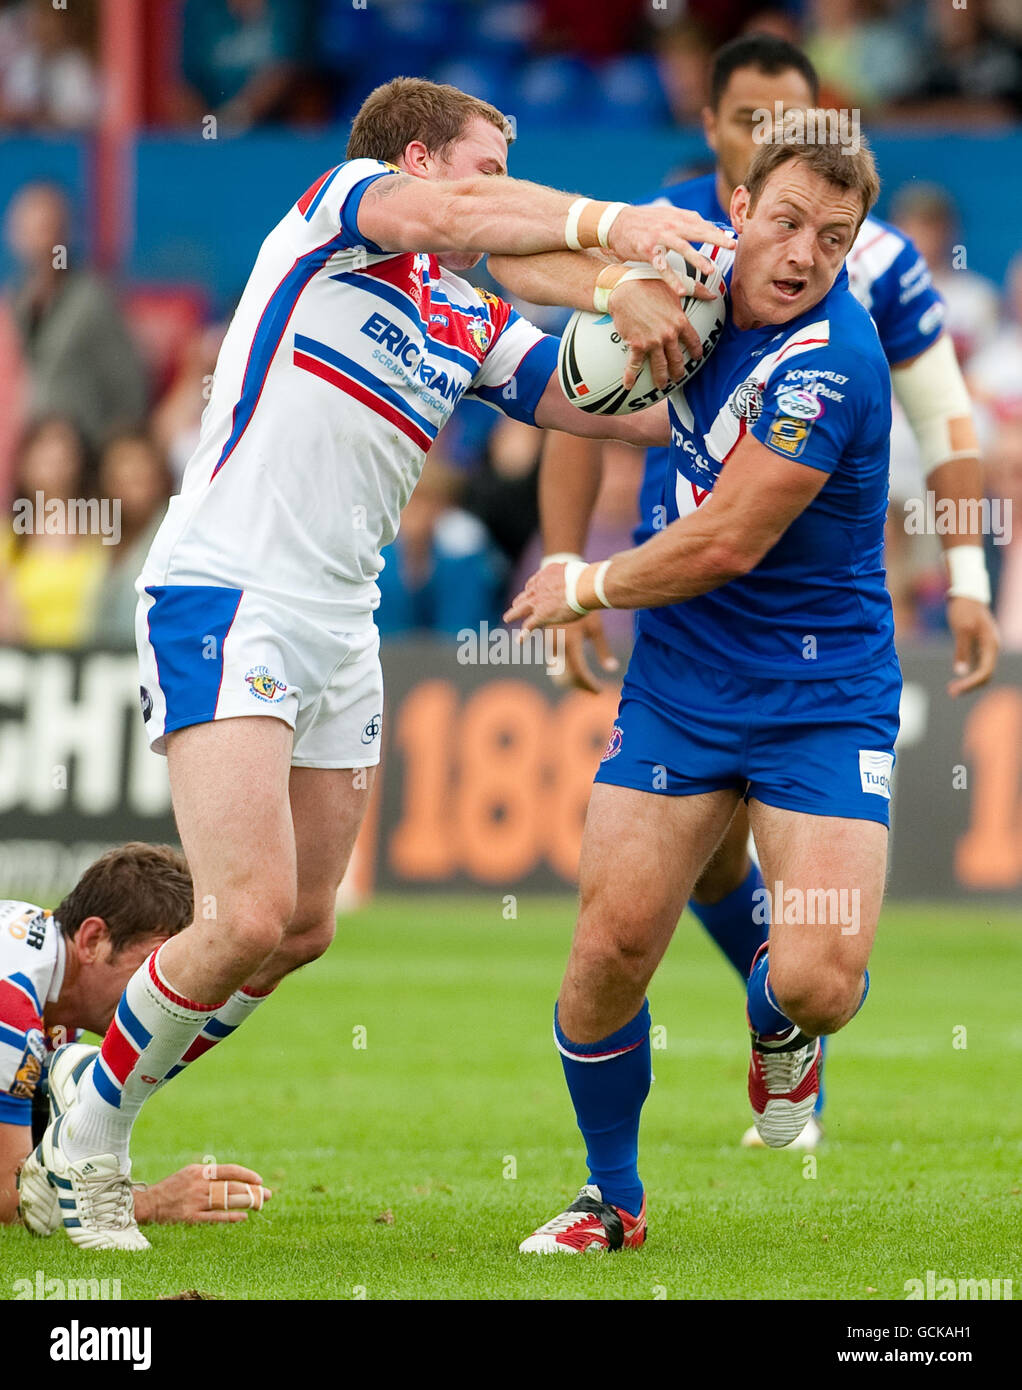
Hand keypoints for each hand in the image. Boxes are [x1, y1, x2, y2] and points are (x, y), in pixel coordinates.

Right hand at [136, 1163, 272, 1224]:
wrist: (149, 1204)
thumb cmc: (173, 1187)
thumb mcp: (190, 1172)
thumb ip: (210, 1173)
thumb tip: (235, 1177)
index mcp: (200, 1171)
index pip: (230, 1171)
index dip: (247, 1175)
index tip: (259, 1181)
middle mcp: (199, 1185)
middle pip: (232, 1187)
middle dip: (252, 1190)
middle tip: (268, 1195)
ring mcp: (195, 1202)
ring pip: (227, 1201)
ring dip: (246, 1202)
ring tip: (260, 1205)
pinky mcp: (190, 1218)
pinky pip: (215, 1217)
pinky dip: (231, 1217)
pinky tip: (243, 1217)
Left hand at [504, 562, 581, 632]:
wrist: (582, 585)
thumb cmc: (586, 577)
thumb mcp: (576, 569)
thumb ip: (573, 573)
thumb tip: (582, 574)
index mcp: (547, 575)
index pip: (535, 583)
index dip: (532, 588)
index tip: (531, 591)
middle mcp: (539, 587)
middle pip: (526, 595)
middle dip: (520, 600)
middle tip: (515, 604)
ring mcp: (538, 602)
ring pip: (520, 609)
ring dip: (513, 614)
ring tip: (507, 618)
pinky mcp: (541, 615)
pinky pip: (528, 625)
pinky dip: (523, 634)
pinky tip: (519, 641)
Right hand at [547, 611, 619, 691]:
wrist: (563, 590)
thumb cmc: (584, 607)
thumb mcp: (595, 629)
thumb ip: (603, 651)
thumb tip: (613, 669)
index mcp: (570, 644)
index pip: (579, 674)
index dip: (589, 685)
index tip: (599, 691)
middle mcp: (557, 647)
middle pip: (567, 678)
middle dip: (581, 686)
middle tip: (593, 689)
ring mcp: (548, 645)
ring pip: (558, 672)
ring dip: (572, 680)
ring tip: (586, 680)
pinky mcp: (546, 642)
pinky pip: (555, 664)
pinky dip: (565, 671)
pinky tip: (574, 670)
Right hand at [607, 207, 733, 294]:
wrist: (616, 223)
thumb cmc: (644, 221)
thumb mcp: (666, 215)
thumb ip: (686, 220)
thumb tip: (709, 225)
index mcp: (677, 217)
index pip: (702, 223)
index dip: (718, 231)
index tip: (733, 238)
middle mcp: (670, 225)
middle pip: (697, 231)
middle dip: (716, 239)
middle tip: (732, 246)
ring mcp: (659, 238)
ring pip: (682, 248)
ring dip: (697, 259)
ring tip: (710, 270)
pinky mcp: (647, 251)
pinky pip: (662, 267)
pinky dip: (672, 279)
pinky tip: (682, 291)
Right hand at [610, 276, 704, 389]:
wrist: (626, 288)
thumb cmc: (650, 283)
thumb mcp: (676, 286)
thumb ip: (696, 291)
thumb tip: (713, 295)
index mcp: (680, 321)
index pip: (692, 340)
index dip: (696, 351)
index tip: (697, 357)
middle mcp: (668, 335)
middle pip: (676, 359)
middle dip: (678, 371)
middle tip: (678, 377)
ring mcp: (652, 342)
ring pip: (660, 367)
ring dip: (661, 378)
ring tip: (661, 385)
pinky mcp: (636, 344)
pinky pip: (634, 365)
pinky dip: (630, 377)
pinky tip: (628, 386)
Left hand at [946, 596, 999, 696]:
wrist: (966, 593)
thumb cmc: (964, 609)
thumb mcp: (961, 630)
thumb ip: (962, 651)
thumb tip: (961, 672)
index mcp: (991, 645)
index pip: (985, 671)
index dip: (971, 683)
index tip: (956, 690)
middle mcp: (992, 648)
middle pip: (985, 675)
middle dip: (970, 685)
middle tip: (951, 692)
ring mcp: (986, 647)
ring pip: (982, 671)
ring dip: (969, 682)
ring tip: (952, 689)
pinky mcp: (978, 645)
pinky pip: (977, 665)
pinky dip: (968, 674)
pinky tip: (957, 679)